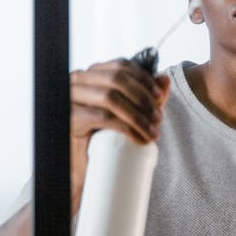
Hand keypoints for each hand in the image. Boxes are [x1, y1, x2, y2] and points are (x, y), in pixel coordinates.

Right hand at [69, 58, 169, 215]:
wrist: (83, 169)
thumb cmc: (103, 138)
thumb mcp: (130, 113)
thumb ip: (146, 95)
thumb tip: (165, 80)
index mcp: (91, 74)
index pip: (121, 65)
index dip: (144, 79)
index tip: (160, 97)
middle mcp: (77, 80)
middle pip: (117, 79)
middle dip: (143, 97)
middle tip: (158, 118)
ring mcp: (70, 98)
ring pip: (111, 97)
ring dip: (138, 115)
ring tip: (153, 132)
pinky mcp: (71, 118)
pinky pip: (103, 117)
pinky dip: (127, 128)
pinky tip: (140, 139)